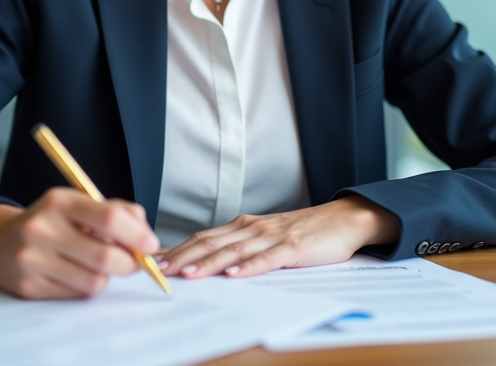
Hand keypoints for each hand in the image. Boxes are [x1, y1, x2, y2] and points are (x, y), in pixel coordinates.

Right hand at [0, 188, 159, 298]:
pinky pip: (76, 295)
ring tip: (99, 264)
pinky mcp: (29, 287)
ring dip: (107, 276)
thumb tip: (146, 235)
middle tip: (134, 262)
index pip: (108, 218)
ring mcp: (32, 260)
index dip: (137, 235)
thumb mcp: (78, 203)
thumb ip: (116, 211)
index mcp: (59, 201)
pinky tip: (77, 273)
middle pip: (105, 256)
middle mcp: (42, 229)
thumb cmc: (50, 220)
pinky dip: (86, 287)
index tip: (150, 245)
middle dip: (130, 263)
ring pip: (94, 281)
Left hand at [157, 195, 399, 278]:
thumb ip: (238, 247)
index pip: (202, 238)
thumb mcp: (265, 237)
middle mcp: (252, 228)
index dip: (177, 250)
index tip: (152, 262)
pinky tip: (234, 275)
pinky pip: (267, 259)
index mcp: (243, 226)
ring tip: (187, 275)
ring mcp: (272, 237)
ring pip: (233, 251)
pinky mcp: (292, 247)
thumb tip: (206, 263)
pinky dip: (249, 267)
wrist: (342, 220)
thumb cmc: (303, 233)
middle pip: (210, 243)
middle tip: (158, 271)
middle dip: (182, 258)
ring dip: (208, 263)